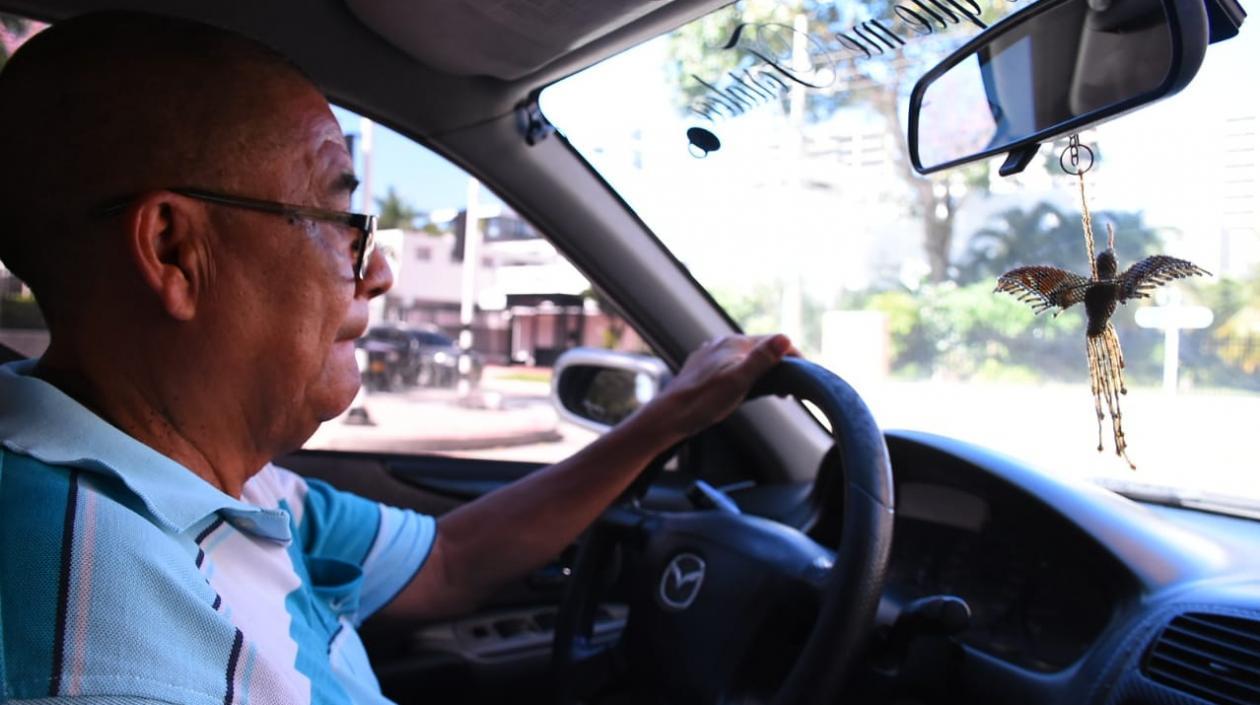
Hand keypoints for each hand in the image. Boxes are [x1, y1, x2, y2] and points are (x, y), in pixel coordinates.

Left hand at [641, 334, 795, 441]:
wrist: (669, 415)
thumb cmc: (704, 401)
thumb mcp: (738, 381)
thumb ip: (761, 359)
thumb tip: (785, 338)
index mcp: (735, 344)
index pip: (773, 341)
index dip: (792, 355)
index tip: (803, 373)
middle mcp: (722, 343)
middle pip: (759, 347)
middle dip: (777, 363)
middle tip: (789, 386)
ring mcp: (710, 354)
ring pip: (743, 355)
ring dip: (760, 368)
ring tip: (770, 388)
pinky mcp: (701, 366)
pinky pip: (729, 363)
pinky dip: (742, 372)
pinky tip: (741, 386)